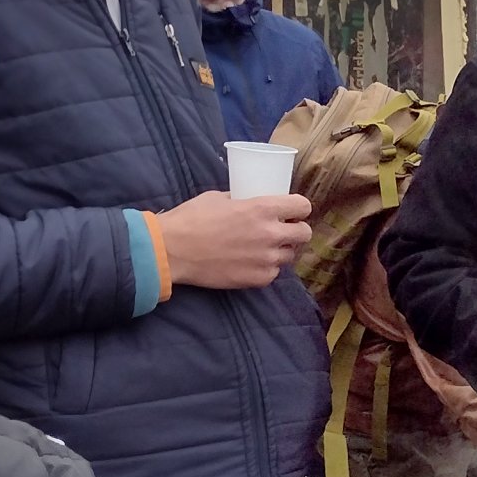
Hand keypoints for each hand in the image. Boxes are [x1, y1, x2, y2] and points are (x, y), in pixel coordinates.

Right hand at [154, 192, 310, 289]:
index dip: (299, 208)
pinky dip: (266, 267)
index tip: (293, 210)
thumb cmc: (191, 219)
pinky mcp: (257, 279)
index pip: (303, 206)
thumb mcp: (219, 198)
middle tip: (283, 230)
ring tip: (263, 247)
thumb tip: (250, 199)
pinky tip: (251, 262)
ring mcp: (265, 259)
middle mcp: (270, 234)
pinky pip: (274, 272)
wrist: (172, 250)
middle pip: (304, 233)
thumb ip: (242, 200)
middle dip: (296, 230)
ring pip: (290, 255)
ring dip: (281, 250)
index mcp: (262, 208)